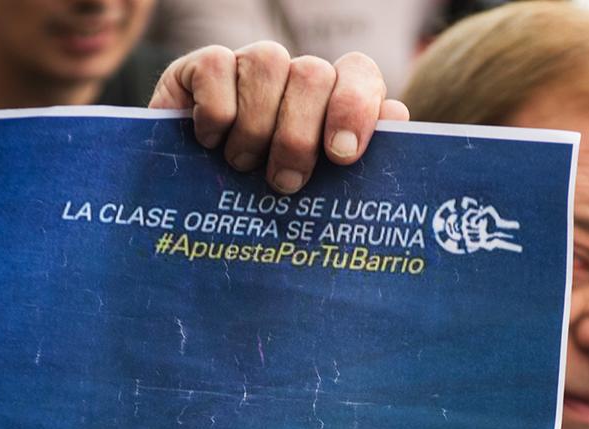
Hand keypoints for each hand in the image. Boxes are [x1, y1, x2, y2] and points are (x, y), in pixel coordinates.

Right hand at [150, 43, 408, 193]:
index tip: (342, 156)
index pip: (358, 73)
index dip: (354, 108)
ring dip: (257, 126)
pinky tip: (211, 144)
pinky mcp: (202, 66)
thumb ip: (360, 162)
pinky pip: (217, 68)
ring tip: (244, 166)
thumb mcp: (316, 194)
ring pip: (268, 63)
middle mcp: (295, 75)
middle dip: (299, 135)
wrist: (193, 207)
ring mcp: (250, 66)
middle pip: (313, 73)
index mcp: (334, 97)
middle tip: (286, 183)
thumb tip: (396, 117)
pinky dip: (216, 114)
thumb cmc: (267, 206)